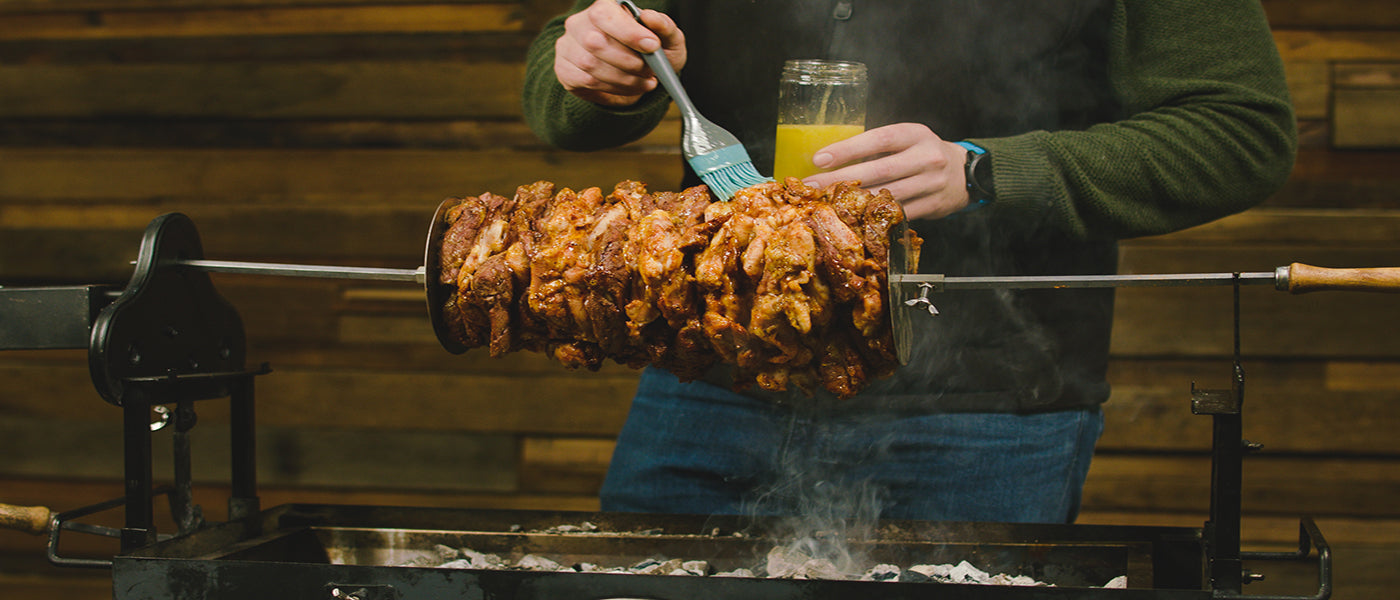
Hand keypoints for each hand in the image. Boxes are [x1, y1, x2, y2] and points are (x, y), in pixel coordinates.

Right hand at [554, 0, 686, 106]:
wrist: (634, 74)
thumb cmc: (648, 51)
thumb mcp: (666, 39)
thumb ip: (664, 26)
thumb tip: (650, 17)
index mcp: (603, 7)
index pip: (605, 14)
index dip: (629, 32)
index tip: (652, 46)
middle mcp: (579, 23)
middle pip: (595, 41)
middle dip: (628, 61)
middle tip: (650, 70)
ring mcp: (568, 46)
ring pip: (591, 65)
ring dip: (624, 78)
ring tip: (645, 81)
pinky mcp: (564, 69)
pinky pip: (586, 82)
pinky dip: (613, 88)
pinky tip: (629, 87)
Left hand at [800, 123, 970, 219]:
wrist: (966, 173)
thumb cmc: (924, 153)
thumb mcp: (908, 138)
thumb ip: (878, 146)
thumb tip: (832, 158)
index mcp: (915, 134)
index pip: (878, 139)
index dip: (848, 149)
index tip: (820, 159)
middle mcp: (926, 157)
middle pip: (879, 171)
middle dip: (842, 180)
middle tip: (812, 187)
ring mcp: (931, 183)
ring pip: (888, 195)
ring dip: (854, 202)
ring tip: (826, 205)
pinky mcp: (933, 206)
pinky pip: (899, 214)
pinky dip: (875, 217)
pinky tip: (853, 219)